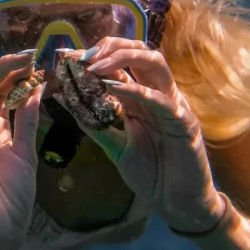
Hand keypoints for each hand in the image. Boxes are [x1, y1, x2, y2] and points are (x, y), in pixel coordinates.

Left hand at [54, 39, 225, 232]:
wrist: (176, 202)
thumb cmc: (150, 173)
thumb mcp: (114, 146)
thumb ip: (92, 123)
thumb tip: (64, 99)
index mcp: (140, 97)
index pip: (117, 65)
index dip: (92, 55)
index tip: (64, 54)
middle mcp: (157, 94)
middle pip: (138, 52)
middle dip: (109, 47)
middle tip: (80, 56)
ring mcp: (173, 104)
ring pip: (154, 63)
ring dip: (123, 58)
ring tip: (95, 66)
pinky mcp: (185, 121)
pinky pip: (163, 100)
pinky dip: (138, 91)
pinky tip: (114, 88)